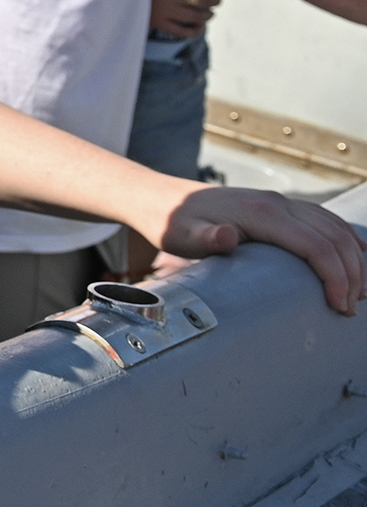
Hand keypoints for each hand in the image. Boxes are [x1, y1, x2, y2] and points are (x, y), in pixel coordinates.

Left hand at [144, 186, 362, 316]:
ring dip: (353, 258)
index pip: (316, 246)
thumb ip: (205, 239)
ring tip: (357, 292)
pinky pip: (324, 219)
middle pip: (334, 237)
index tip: (339, 306)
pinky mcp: (279, 206)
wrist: (160, 197)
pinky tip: (356, 254)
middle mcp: (278, 204)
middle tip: (349, 309)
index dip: (336, 277)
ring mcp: (281, 202)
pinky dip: (346, 238)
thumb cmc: (171, 222)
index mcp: (261, 213)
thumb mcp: (182, 235)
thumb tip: (227, 236)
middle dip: (352, 274)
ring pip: (335, 226)